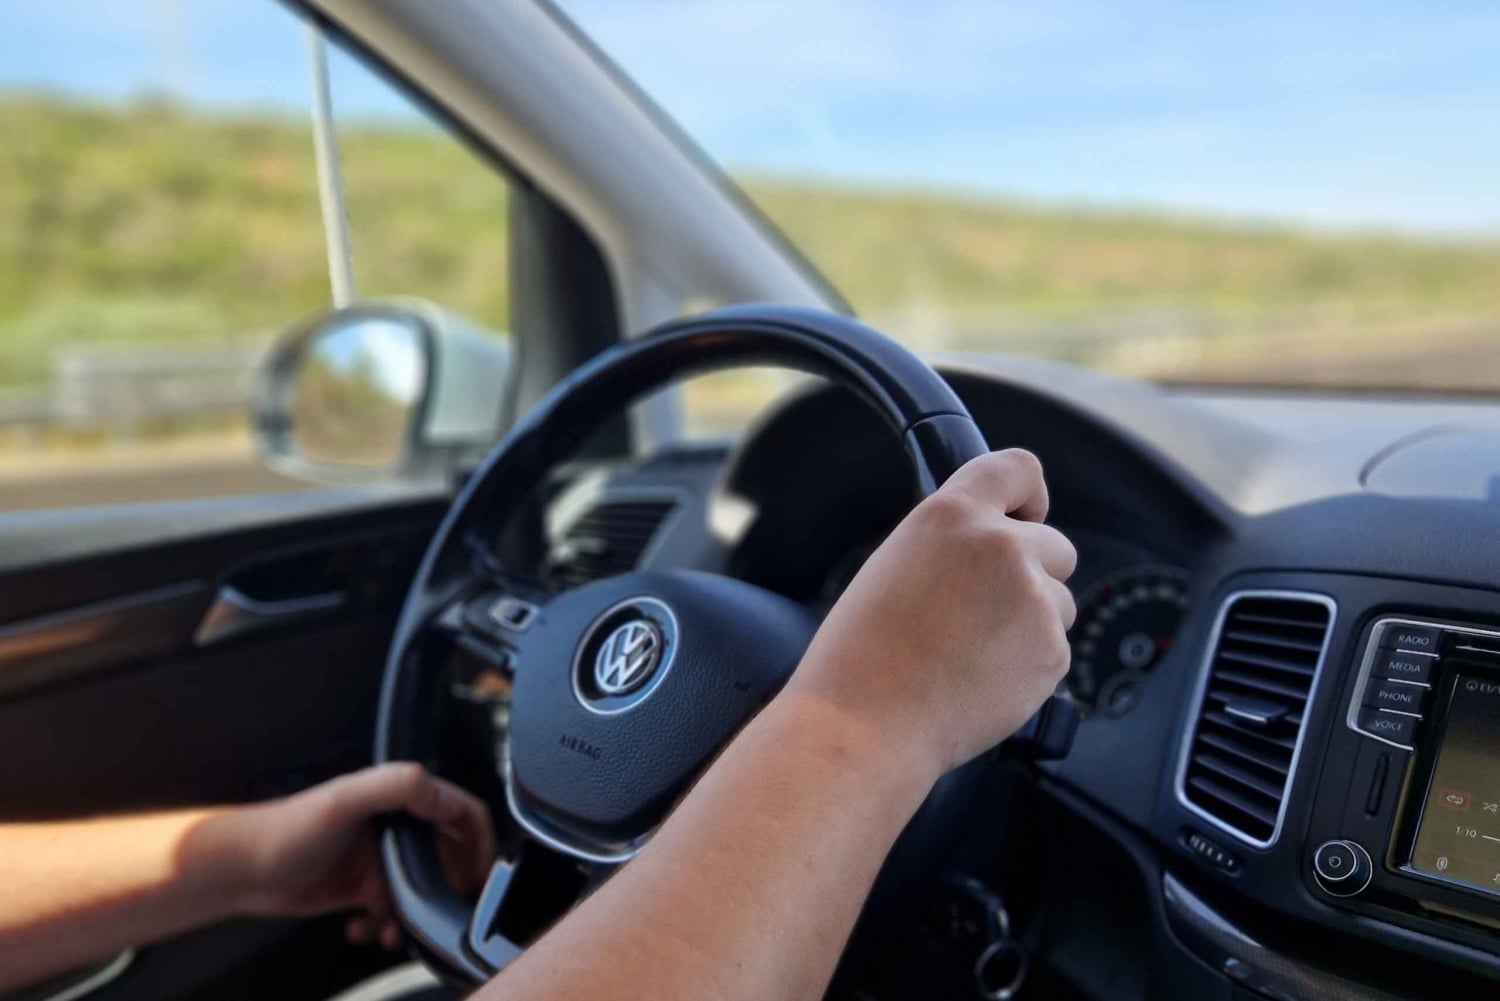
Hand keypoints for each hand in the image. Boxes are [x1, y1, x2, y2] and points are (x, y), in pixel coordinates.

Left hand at [208, 763, 495, 949]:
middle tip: (437, 911)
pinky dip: (386, 927)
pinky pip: (393, 911)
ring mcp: (379, 858)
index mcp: (398, 798)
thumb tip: (444, 793)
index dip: (480, 841)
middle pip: (447, 857)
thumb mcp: (344, 800)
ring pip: (422, 890)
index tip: (484, 874)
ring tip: (393, 930)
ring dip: (414, 915)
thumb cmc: (285, 830)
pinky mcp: (362, 886)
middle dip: (446, 889)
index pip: (460, 812)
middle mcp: (394, 826)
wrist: (239, 869)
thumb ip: (397, 786)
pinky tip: (363, 930)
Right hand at [786, 449, 1075, 777]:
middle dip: (1034, 574)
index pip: (1019, 469)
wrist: (865, 722)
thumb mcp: (895, 564)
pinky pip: (1055, 648)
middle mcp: (1001, 545)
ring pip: (1060, 601)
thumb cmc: (862, 653)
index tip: (1028, 515)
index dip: (1030, 495)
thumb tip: (993, 552)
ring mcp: (1033, 598)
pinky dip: (1029, 665)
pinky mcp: (1051, 650)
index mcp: (952, 514)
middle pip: (1056, 546)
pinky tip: (981, 679)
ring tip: (973, 653)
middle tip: (985, 612)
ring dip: (1031, 622)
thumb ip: (951, 546)